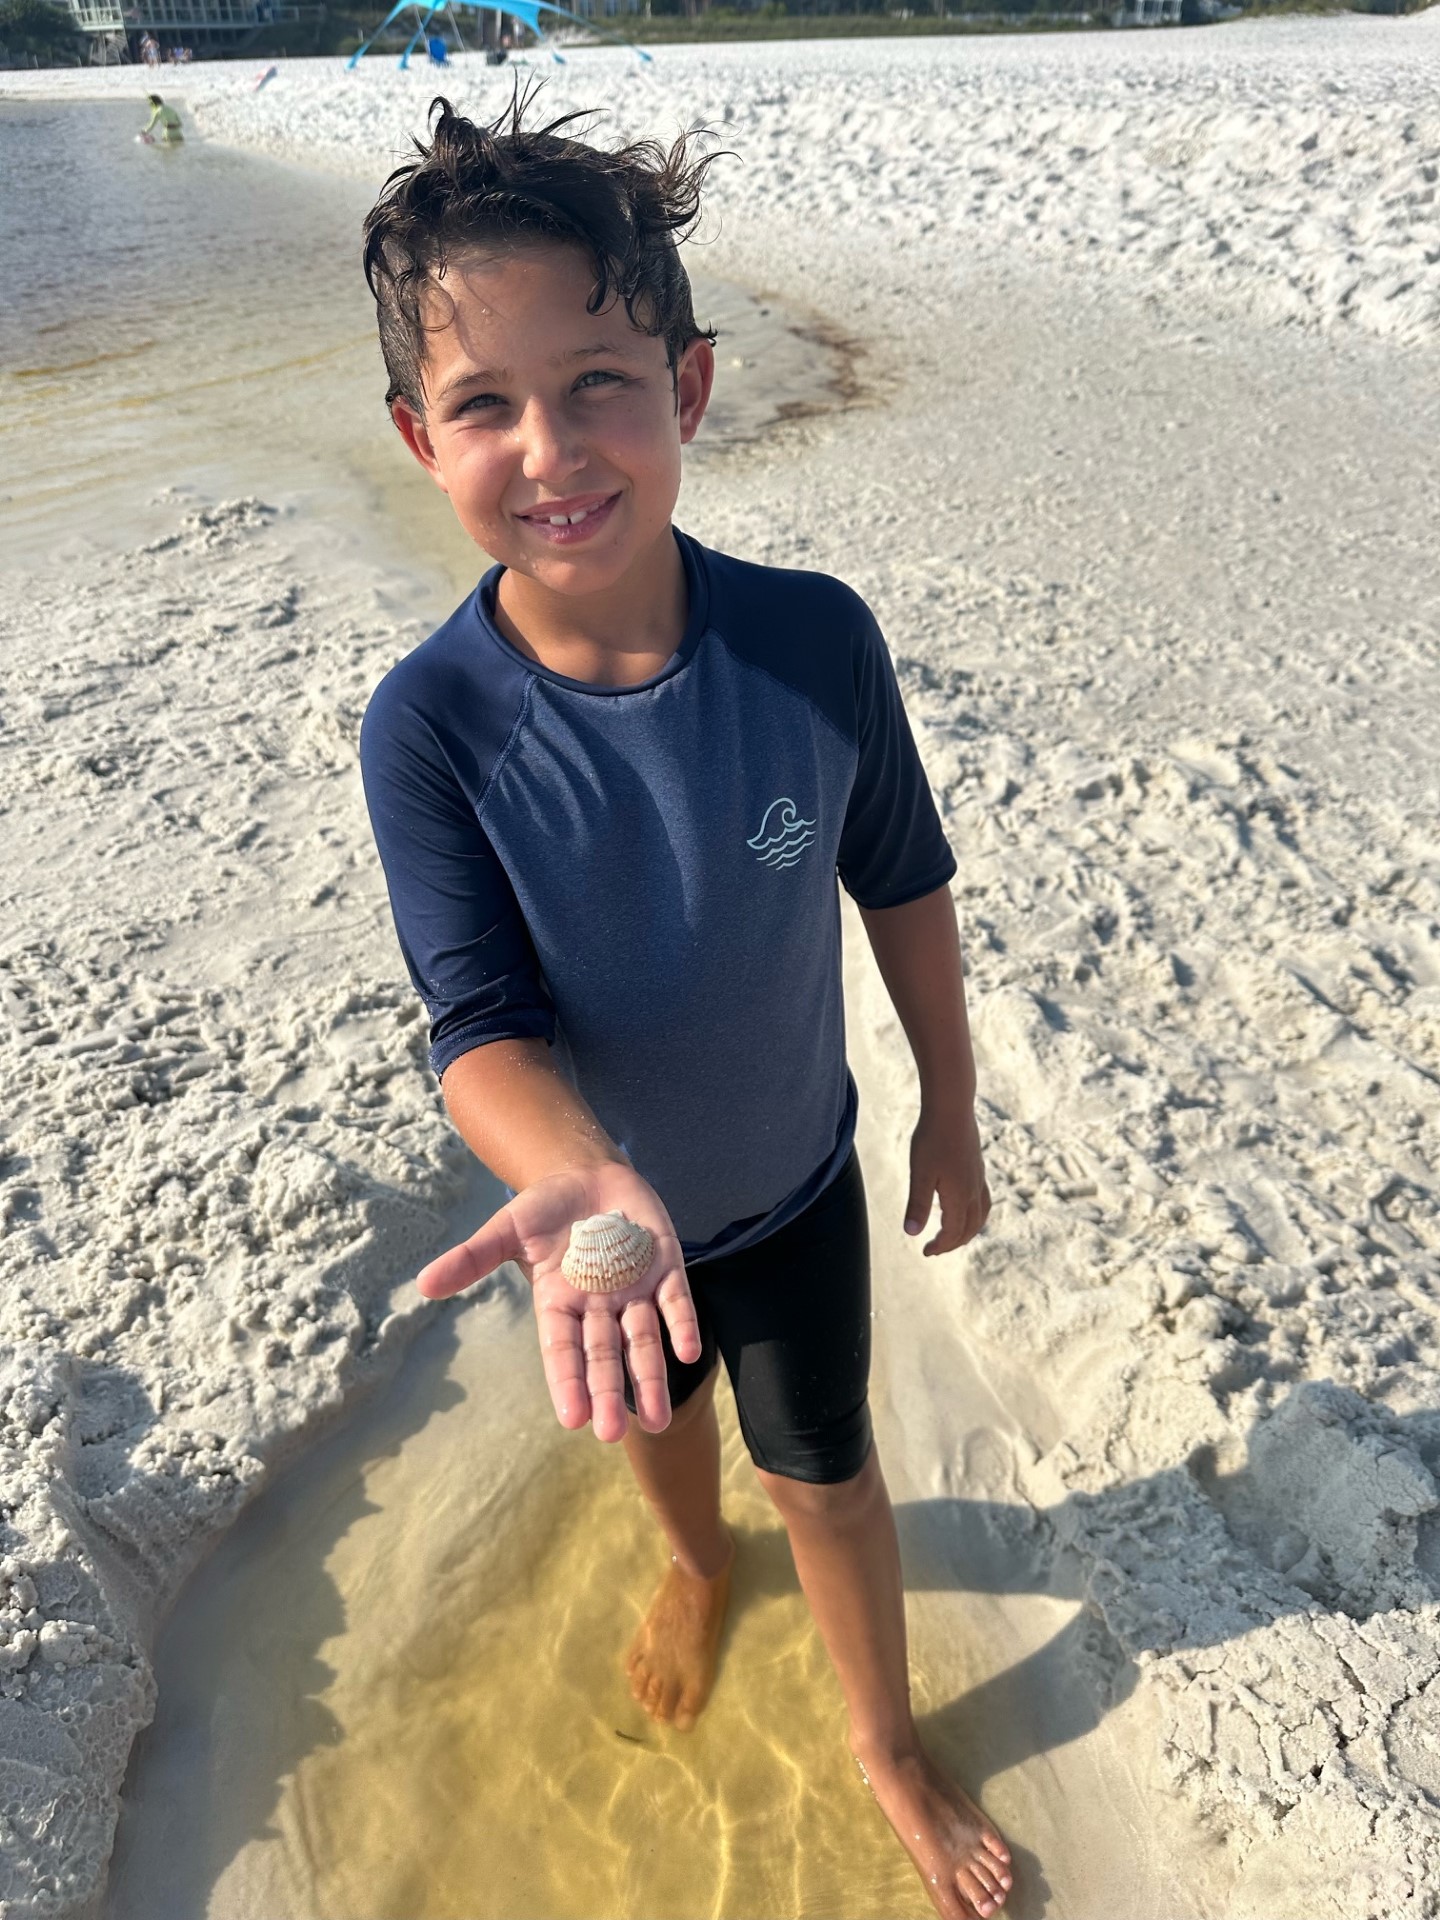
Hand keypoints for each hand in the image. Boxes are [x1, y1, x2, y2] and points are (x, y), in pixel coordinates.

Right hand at [414, 1162, 699, 1442]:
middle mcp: (597, 1306)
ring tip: (657, 1420)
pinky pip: (676, 1302)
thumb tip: (423, 1284)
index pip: (562, 1351)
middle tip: (613, 1435)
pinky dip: (682, 1326)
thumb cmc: (545, 1208)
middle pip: (604, 1356)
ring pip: (643, 1341)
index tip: (572, 1420)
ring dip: (651, 1378)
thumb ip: (473, 1258)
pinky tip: (691, 1351)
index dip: (568, 1383)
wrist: (588, 1174)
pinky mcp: (665, 1269)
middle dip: (608, 1393)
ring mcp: (634, 1290)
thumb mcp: (507, 1230)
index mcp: (559, 1303)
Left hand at [904, 1100, 990, 1255]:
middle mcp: (973, 1191)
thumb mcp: (920, 1173)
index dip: (940, 1245)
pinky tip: (964, 1207)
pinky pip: (983, 1200)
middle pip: (969, 1228)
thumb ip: (918, 1205)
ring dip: (968, 1231)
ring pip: (980, 1215)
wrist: (952, 1109)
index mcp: (959, 1196)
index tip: (926, 1251)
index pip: (953, 1232)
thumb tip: (912, 1233)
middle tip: (936, 1249)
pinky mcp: (978, 1168)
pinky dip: (975, 1214)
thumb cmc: (932, 1139)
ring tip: (953, 1236)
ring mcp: (978, 1179)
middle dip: (954, 1242)